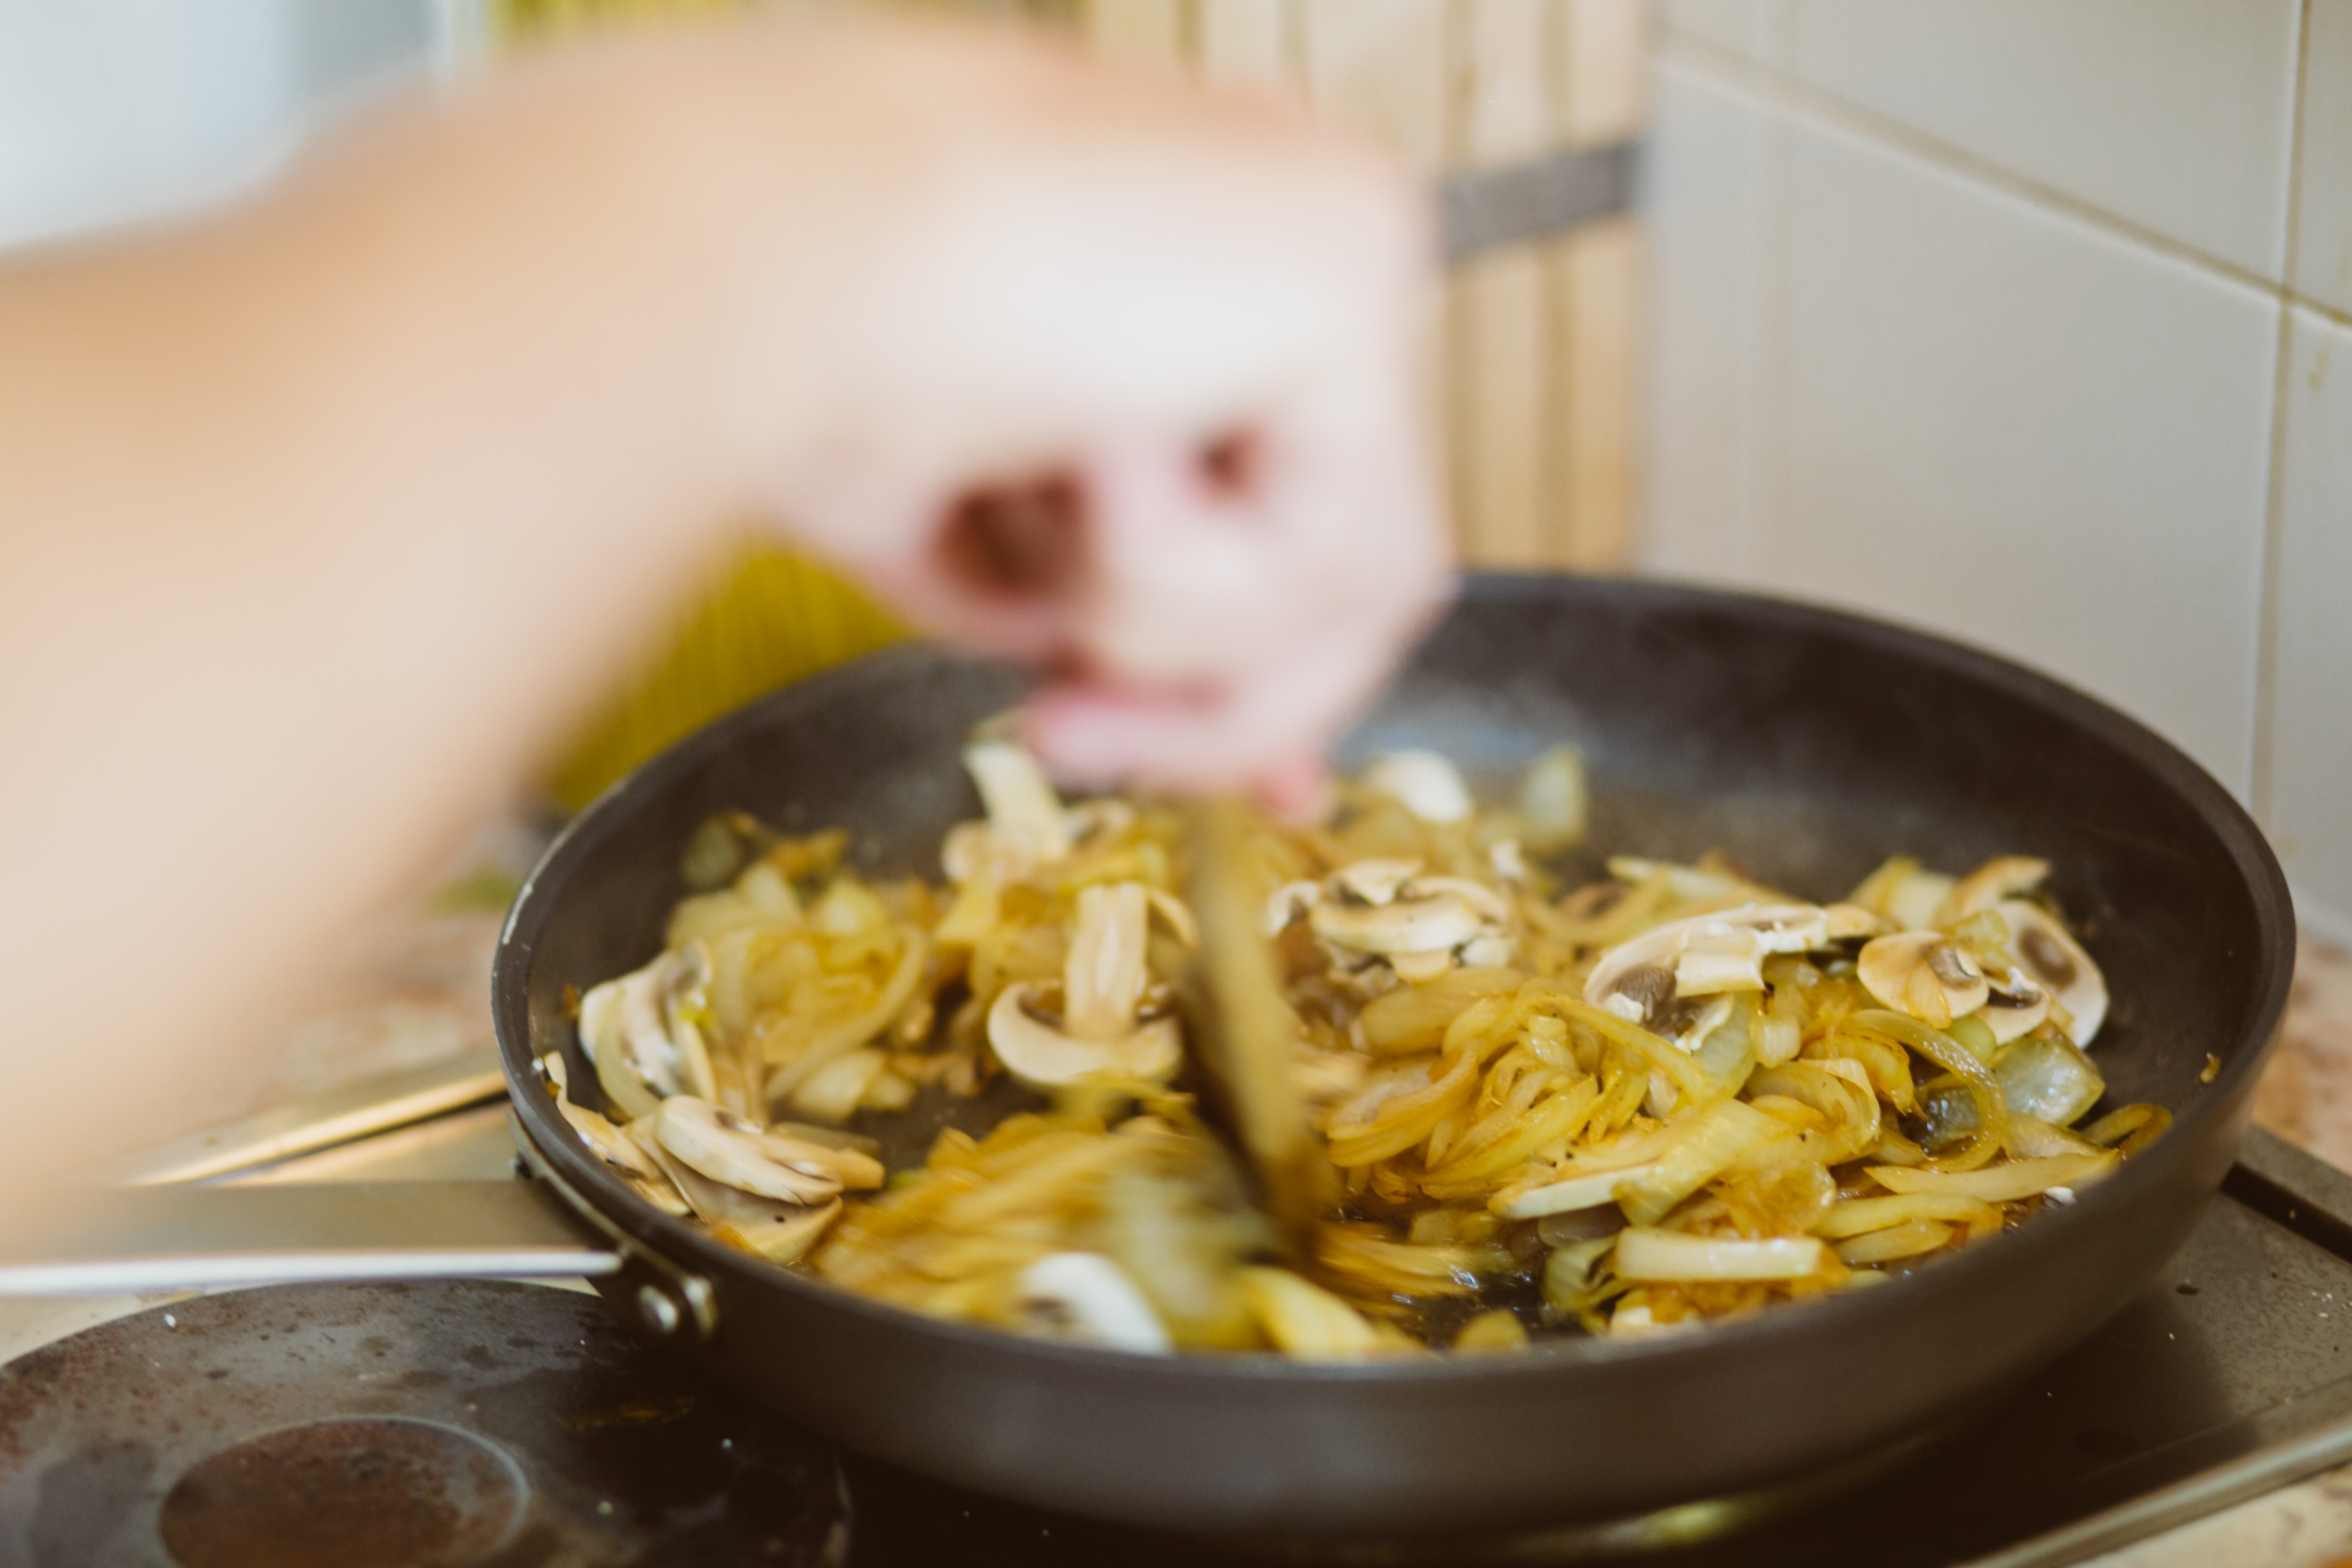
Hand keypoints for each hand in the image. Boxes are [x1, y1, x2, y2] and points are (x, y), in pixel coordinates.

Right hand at [721, 22, 1453, 807]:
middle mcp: (1310, 233)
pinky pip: (1332, 551)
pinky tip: (1082, 444)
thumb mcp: (1018, 544)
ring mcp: (1347, 242)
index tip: (1249, 780)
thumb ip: (1154, 631)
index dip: (1277, 663)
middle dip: (1213, 701)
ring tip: (1026, 510)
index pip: (1331, 503)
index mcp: (1231, 257)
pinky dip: (1178, 576)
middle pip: (1357, 563)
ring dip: (1157, 628)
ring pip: (1353, 583)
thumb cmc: (806, 369)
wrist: (741, 266)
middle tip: (1060, 735)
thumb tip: (1283, 776)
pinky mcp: (1348, 275)